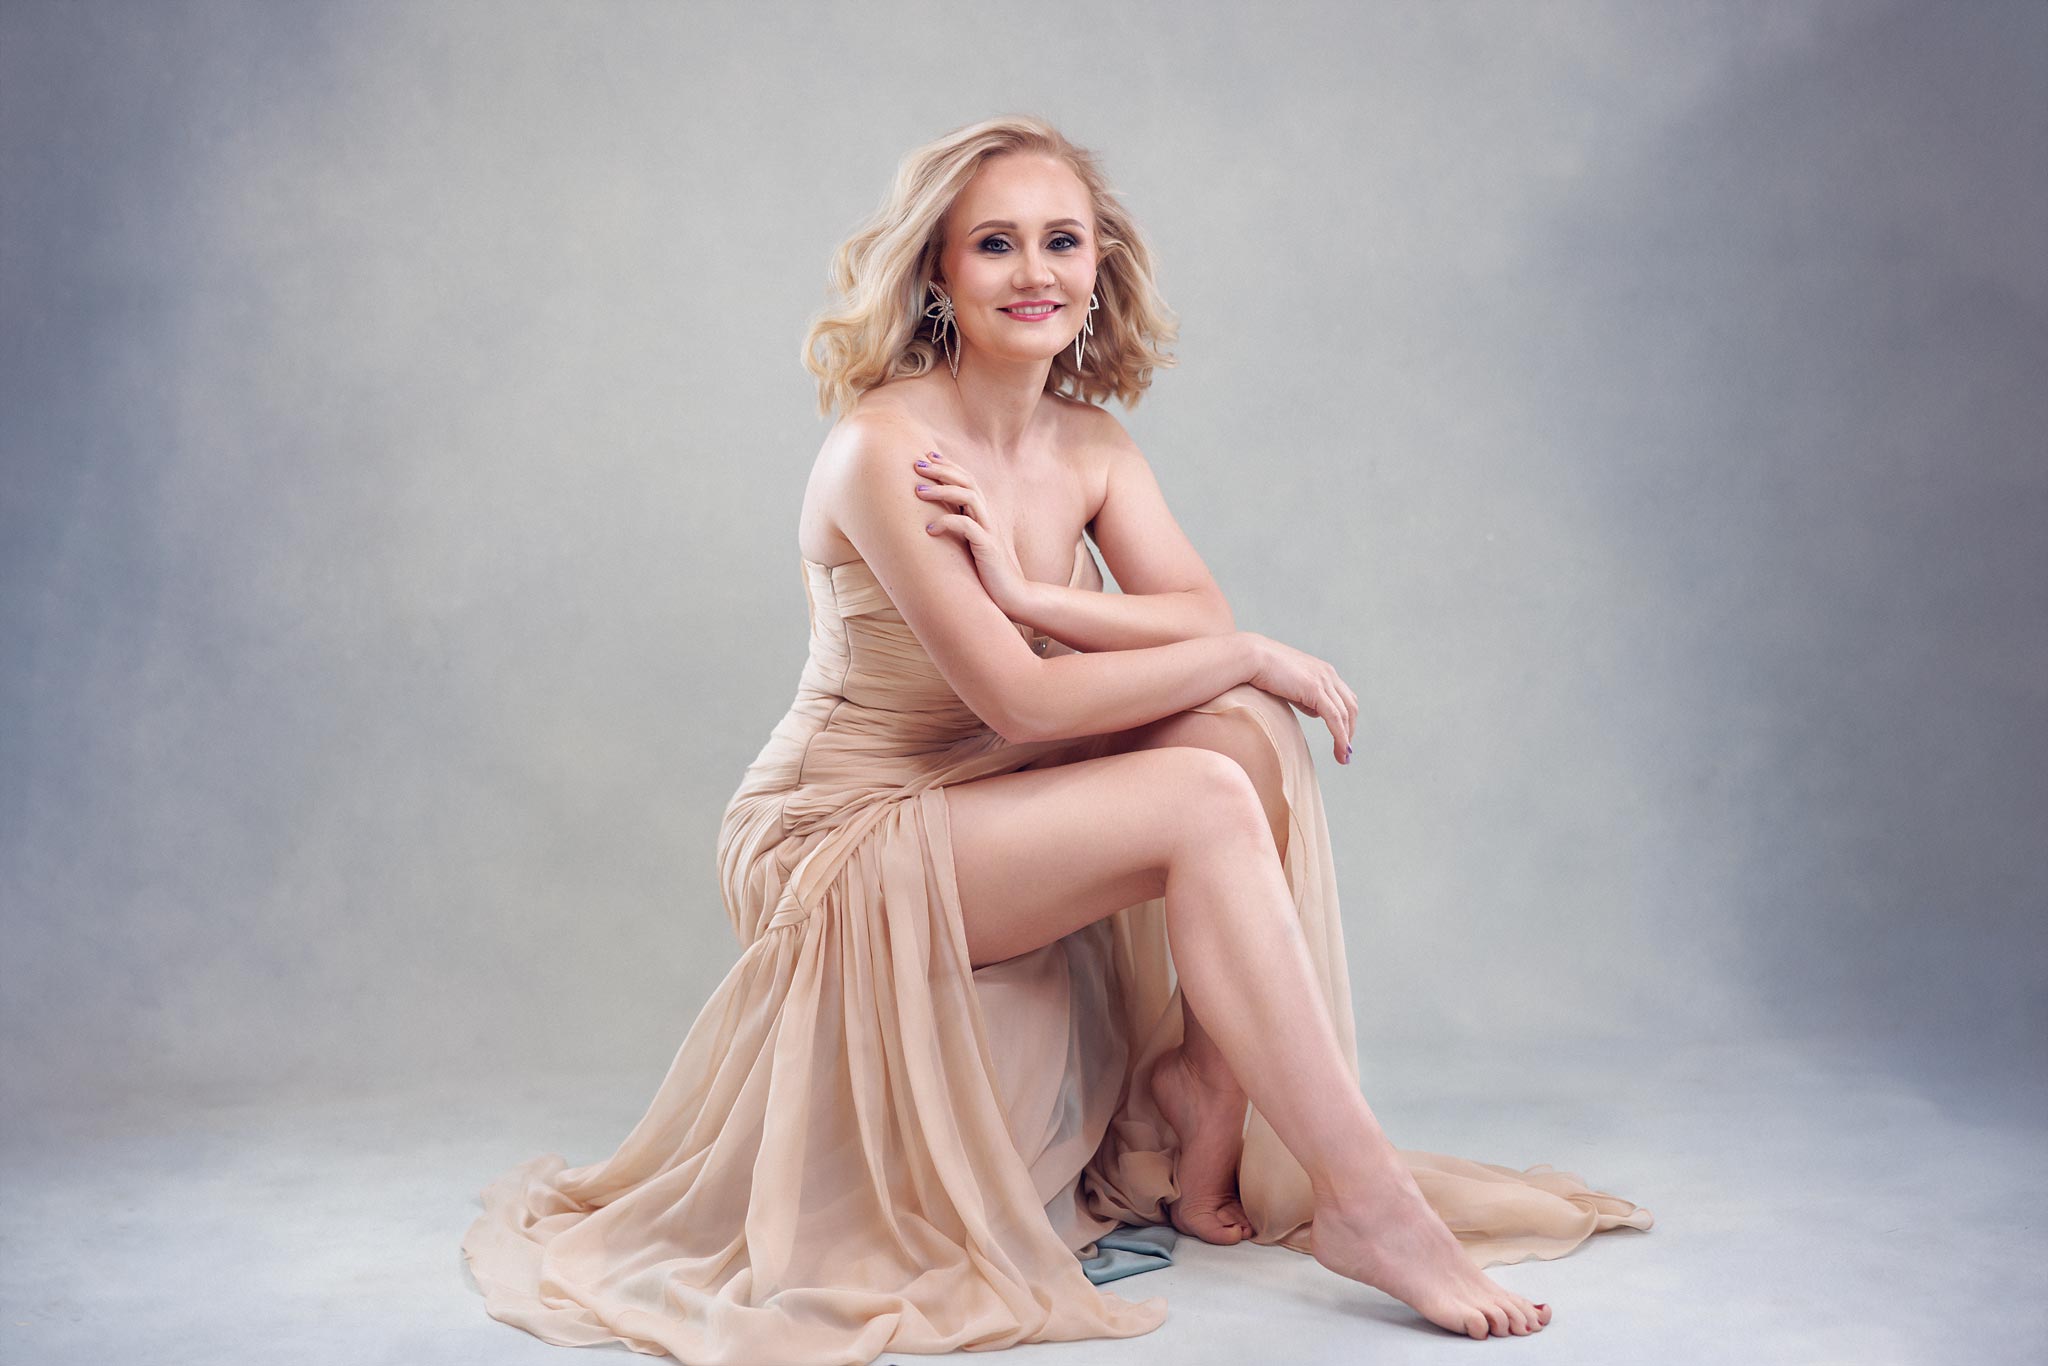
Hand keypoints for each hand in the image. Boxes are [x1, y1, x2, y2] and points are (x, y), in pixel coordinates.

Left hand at [913, 452, 1033, 617]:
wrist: (1012, 596)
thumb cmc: (986, 572)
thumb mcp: (968, 545)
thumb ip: (957, 528)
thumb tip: (929, 520)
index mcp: (983, 513)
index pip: (967, 479)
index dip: (948, 465)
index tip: (927, 456)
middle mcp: (988, 516)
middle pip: (967, 481)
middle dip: (942, 470)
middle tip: (917, 466)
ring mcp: (989, 530)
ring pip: (968, 497)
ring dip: (942, 491)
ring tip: (918, 492)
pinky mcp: (988, 548)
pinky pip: (967, 527)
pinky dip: (947, 523)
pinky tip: (929, 530)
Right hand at [1244, 632, 1359, 764]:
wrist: (1251, 657)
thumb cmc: (1262, 669)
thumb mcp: (1290, 686)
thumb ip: (1305, 698)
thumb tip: (1315, 712)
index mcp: (1324, 671)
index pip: (1345, 698)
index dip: (1347, 719)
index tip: (1342, 738)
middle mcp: (1328, 674)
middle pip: (1351, 706)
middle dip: (1350, 730)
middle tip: (1344, 751)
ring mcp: (1323, 680)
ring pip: (1345, 714)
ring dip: (1346, 738)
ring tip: (1342, 757)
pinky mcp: (1315, 689)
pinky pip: (1334, 717)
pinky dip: (1340, 736)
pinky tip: (1339, 750)